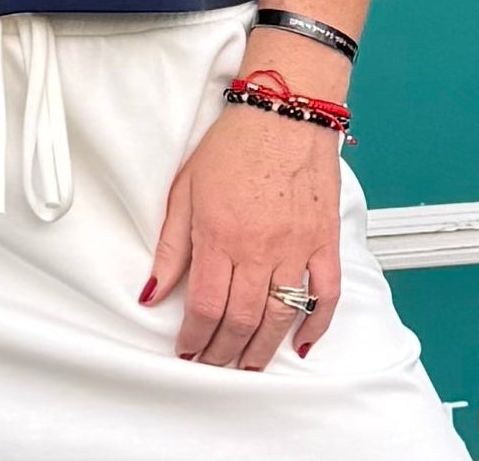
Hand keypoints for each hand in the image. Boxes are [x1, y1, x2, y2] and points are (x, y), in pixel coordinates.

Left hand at [141, 101, 342, 369]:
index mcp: (220, 235)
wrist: (283, 112)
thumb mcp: (185, 189)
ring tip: (247, 366)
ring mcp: (296, 248)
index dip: (193, 338)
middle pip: (240, 320)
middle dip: (222, 352)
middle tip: (212, 365)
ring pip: (280, 317)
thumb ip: (170, 246)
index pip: (204, 306)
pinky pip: (325, 296)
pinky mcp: (325, 242)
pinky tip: (300, 344)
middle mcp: (259, 249)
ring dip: (261, 350)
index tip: (187, 351)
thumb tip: (152, 291)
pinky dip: (315, 326)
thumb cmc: (233, 145)